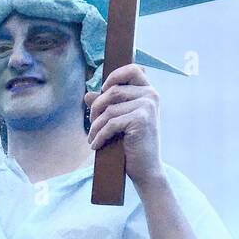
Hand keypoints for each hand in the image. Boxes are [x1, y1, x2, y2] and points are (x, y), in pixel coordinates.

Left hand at [85, 64, 164, 191]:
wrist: (147, 170)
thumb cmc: (134, 144)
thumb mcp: (120, 120)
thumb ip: (107, 105)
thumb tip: (87, 95)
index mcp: (149, 92)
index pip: (131, 69)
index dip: (113, 76)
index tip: (103, 91)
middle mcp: (151, 95)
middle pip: (113, 91)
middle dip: (96, 108)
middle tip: (92, 124)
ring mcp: (147, 106)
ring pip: (109, 109)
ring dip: (95, 125)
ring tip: (92, 137)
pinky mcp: (141, 120)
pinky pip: (110, 123)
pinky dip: (99, 135)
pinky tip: (95, 145)